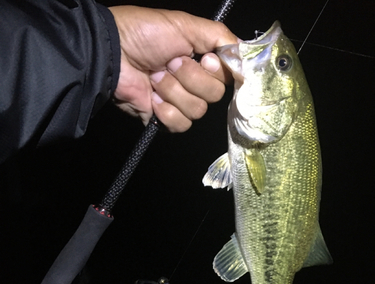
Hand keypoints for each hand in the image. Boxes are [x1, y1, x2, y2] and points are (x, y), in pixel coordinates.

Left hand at [108, 6, 237, 131]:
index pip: (228, 77)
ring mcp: (179, 103)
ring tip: (155, 77)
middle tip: (169, 63)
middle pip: (215, 95)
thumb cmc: (145, 33)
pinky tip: (151, 97)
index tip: (202, 58)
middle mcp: (195, 83)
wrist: (112, 54)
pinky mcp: (164, 119)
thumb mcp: (188, 25)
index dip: (216, 71)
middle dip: (190, 78)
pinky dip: (164, 110)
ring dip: (173, 91)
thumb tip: (247, 57)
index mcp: (203, 61)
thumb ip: (222, 37)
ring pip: (197, 111)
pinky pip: (180, 124)